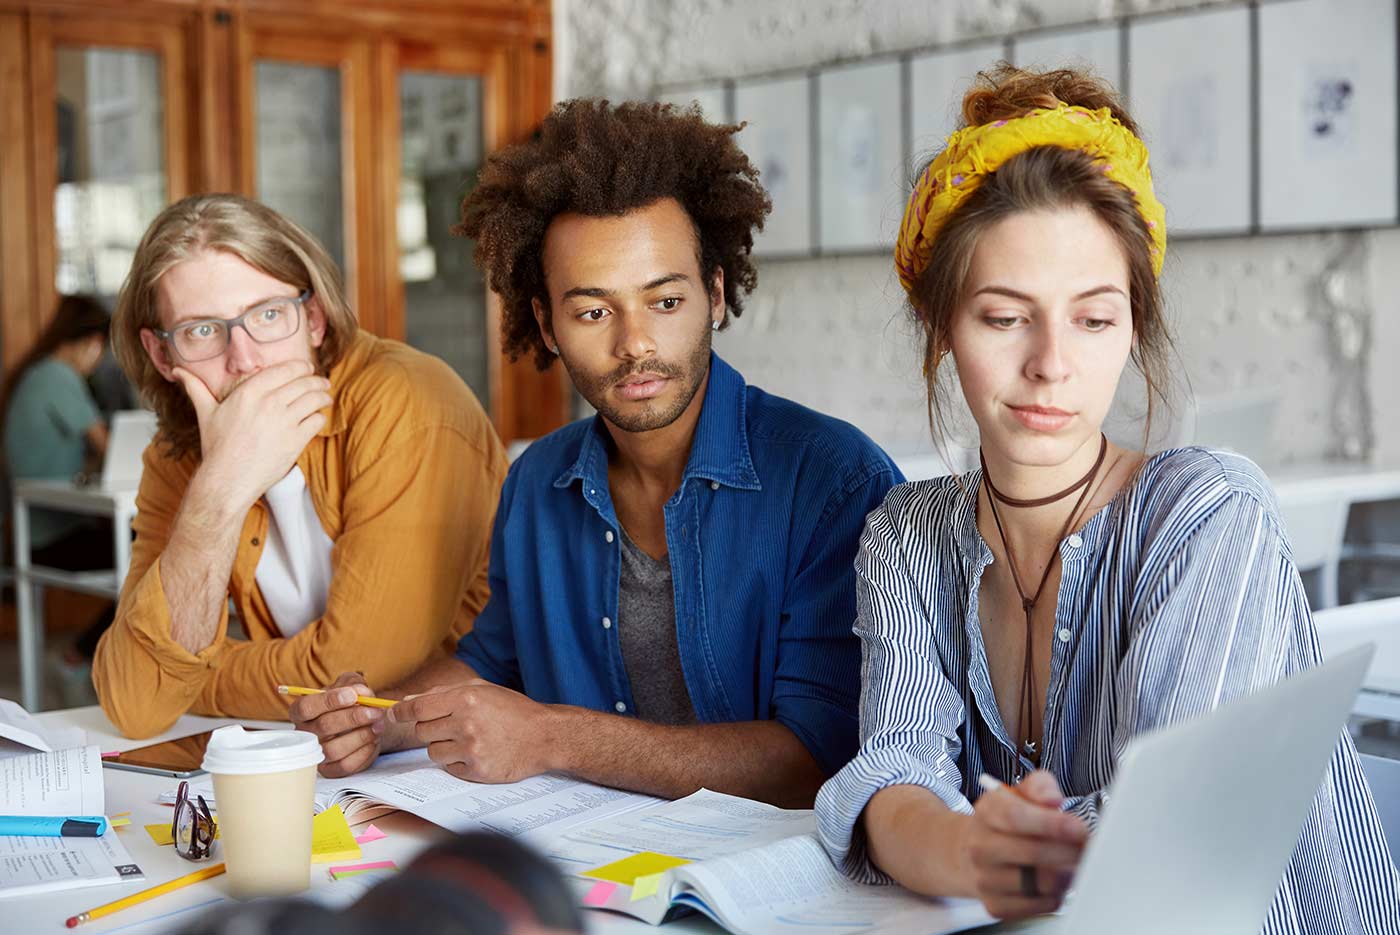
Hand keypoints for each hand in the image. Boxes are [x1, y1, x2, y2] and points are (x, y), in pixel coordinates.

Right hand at [174, 360, 330, 507]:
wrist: (227, 479)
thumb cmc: (217, 447)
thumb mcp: (206, 414)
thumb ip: (196, 389)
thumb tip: (178, 371)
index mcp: (249, 393)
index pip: (285, 370)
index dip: (301, 367)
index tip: (307, 368)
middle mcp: (269, 403)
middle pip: (304, 382)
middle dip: (317, 380)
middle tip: (322, 382)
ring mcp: (284, 421)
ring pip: (314, 399)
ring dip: (323, 396)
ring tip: (326, 397)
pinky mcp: (295, 440)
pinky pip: (317, 421)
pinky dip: (320, 417)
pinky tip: (318, 417)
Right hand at [289, 672, 385, 777]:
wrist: (364, 720)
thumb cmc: (351, 701)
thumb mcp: (351, 684)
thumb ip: (353, 683)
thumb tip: (360, 691)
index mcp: (302, 710)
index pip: (306, 707)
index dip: (329, 701)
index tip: (353, 695)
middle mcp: (305, 733)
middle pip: (324, 727)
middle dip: (353, 718)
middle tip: (375, 712)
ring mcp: (316, 753)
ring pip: (334, 750)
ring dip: (361, 736)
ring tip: (378, 725)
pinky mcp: (330, 769)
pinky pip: (345, 766)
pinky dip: (364, 752)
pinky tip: (374, 739)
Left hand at [388, 680, 559, 782]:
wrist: (544, 736)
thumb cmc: (513, 710)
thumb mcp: (482, 689)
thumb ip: (443, 693)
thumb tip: (408, 701)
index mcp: (466, 698)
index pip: (418, 707)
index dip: (400, 712)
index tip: (390, 714)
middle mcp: (466, 723)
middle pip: (422, 730)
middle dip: (430, 728)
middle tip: (451, 726)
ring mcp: (471, 749)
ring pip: (433, 752)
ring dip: (444, 746)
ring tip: (468, 740)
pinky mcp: (476, 771)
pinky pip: (449, 768)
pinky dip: (458, 762)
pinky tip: (478, 753)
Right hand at [961, 771, 1087, 919]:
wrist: (974, 851)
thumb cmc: (1007, 821)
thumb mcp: (1020, 793)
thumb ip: (1040, 786)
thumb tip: (1052, 800)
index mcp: (987, 811)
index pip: (1016, 818)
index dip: (1052, 824)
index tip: (1079, 829)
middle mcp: (981, 846)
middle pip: (1034, 853)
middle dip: (1070, 851)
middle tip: (1087, 848)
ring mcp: (986, 879)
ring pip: (1043, 883)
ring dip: (1067, 874)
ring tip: (1070, 862)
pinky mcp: (996, 905)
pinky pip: (1042, 905)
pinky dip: (1057, 894)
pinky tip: (1054, 880)